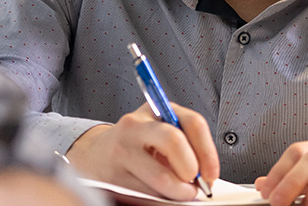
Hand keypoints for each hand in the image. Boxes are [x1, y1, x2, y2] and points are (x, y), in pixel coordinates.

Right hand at [63, 102, 220, 200]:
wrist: (95, 155)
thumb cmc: (138, 144)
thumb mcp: (160, 131)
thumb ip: (185, 144)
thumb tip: (205, 177)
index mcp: (155, 110)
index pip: (192, 123)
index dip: (208, 153)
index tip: (211, 174)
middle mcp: (135, 126)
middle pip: (173, 141)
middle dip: (191, 170)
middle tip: (193, 185)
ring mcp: (121, 150)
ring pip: (160, 178)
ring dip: (176, 193)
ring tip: (177, 193)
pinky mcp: (112, 176)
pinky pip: (146, 195)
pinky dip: (159, 201)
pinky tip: (159, 196)